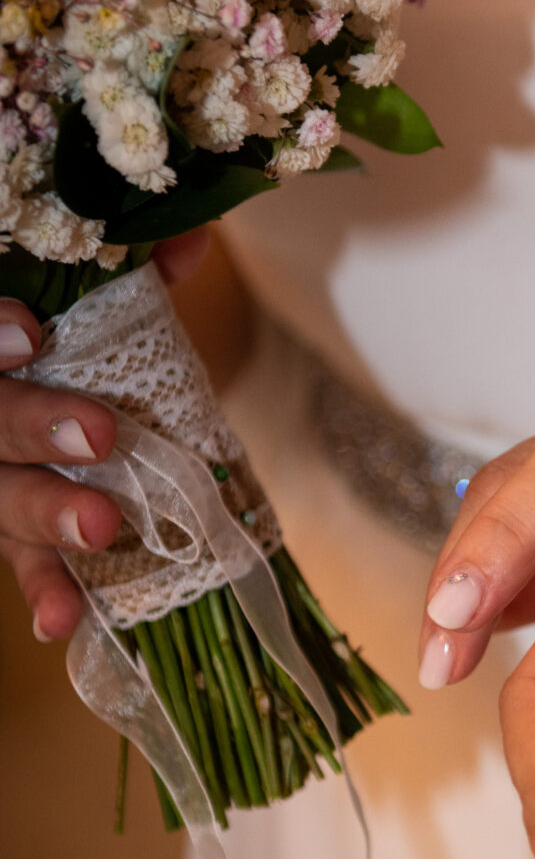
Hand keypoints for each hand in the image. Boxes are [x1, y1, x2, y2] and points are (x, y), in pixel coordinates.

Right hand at [0, 230, 210, 640]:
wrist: (55, 392)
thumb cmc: (70, 342)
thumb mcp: (96, 298)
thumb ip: (136, 267)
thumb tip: (193, 237)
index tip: (31, 334)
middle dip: (31, 426)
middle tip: (97, 436)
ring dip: (45, 513)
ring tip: (103, 526)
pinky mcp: (12, 529)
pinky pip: (20, 564)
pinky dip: (45, 592)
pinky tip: (67, 621)